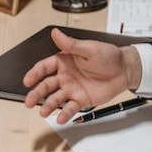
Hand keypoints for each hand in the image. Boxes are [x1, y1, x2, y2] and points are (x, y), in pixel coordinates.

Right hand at [22, 28, 138, 123]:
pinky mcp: (81, 100)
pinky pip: (70, 108)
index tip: (27, 80)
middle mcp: (64, 76)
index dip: (34, 74)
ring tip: (43, 112)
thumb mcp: (89, 48)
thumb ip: (70, 44)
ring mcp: (71, 89)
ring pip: (55, 98)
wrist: (124, 70)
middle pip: (46, 85)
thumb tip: (56, 33)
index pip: (44, 67)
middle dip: (36, 93)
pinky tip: (60, 118)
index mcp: (63, 61)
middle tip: (29, 101)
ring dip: (48, 105)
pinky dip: (65, 114)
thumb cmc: (108, 56)